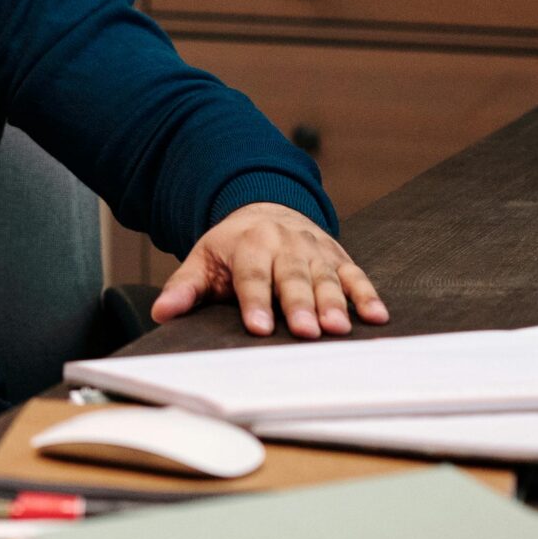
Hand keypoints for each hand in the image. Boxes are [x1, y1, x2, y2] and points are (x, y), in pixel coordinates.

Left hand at [151, 202, 389, 339]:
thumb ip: (185, 287)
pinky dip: (366, 295)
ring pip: (325, 278)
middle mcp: (285, 244)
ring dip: (335, 303)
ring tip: (339, 329)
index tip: (257, 327)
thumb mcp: (203, 260)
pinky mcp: (338, 257)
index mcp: (250, 244)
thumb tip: (161, 312)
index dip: (255, 302)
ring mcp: (315, 250)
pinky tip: (376, 316)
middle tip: (306, 331)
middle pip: (292, 278)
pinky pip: (355, 275)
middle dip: (299, 304)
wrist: (266, 207)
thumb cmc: (232, 246)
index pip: (251, 276)